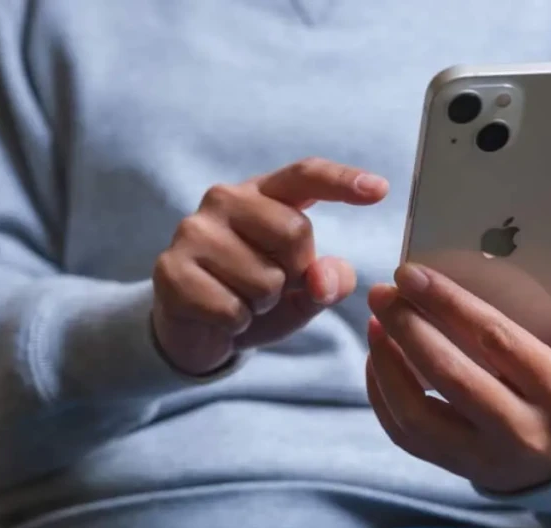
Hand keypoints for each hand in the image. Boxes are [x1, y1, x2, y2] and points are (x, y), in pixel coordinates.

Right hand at [153, 158, 388, 375]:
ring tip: (241, 300)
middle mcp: (223, 200)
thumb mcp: (303, 292)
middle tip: (270, 285)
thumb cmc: (253, 297)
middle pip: (294, 232)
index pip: (304, 175)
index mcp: (261, 194)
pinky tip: (219, 316)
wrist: (193, 329)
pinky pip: (232, 309)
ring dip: (263, 305)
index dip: (341, 181)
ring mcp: (192, 232)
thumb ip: (327, 282)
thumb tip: (322, 279)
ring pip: (264, 279)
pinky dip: (236, 324)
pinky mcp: (170, 271)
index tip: (380, 189)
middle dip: (294, 273)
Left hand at [366, 219, 550, 492]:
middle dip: (410, 329)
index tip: (414, 272)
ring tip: (375, 322)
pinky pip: (406, 434)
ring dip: (387, 364)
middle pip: (453, 376)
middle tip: (383, 291)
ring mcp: (485, 456)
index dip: (452, 305)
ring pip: (419, 415)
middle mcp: (522, 430)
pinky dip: (383, 394)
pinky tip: (377, 356)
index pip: (498, 341)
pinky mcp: (455, 467)